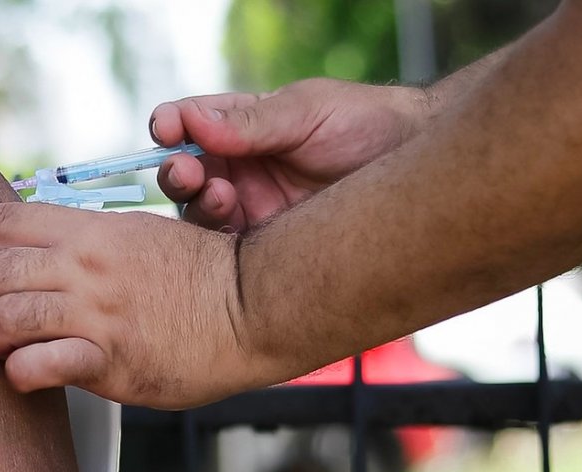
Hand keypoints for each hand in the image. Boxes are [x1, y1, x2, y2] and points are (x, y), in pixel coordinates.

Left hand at [0, 202, 263, 408]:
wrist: (249, 306)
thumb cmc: (201, 271)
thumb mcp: (143, 235)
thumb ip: (91, 240)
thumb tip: (49, 245)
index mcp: (92, 232)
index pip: (8, 218)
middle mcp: (85, 268)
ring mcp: (94, 315)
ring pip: (2, 320)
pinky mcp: (107, 361)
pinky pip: (36, 367)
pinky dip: (19, 372)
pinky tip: (29, 372)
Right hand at [151, 78, 428, 230]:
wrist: (414, 162)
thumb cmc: (363, 123)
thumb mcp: (306, 112)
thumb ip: (250, 122)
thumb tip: (194, 121)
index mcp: (242, 129)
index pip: (191, 124)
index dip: (171, 125)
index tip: (166, 129)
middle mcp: (239, 169)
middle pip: (185, 173)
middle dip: (177, 171)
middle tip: (186, 172)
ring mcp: (250, 208)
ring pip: (200, 212)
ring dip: (198, 203)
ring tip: (221, 197)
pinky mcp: (266, 247)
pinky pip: (228, 249)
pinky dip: (217, 242)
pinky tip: (231, 229)